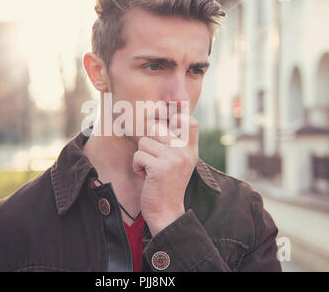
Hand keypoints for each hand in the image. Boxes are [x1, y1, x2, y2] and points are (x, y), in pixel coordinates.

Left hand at [133, 112, 198, 235]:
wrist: (166, 213)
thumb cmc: (167, 186)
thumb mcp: (177, 162)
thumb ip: (173, 142)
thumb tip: (155, 118)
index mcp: (191, 150)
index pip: (190, 121)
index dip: (176, 116)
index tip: (164, 121)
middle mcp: (185, 152)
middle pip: (156, 128)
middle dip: (148, 142)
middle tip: (152, 158)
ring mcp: (173, 159)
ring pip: (144, 142)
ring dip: (141, 157)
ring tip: (150, 170)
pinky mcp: (160, 168)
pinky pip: (138, 155)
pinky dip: (137, 167)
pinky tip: (146, 177)